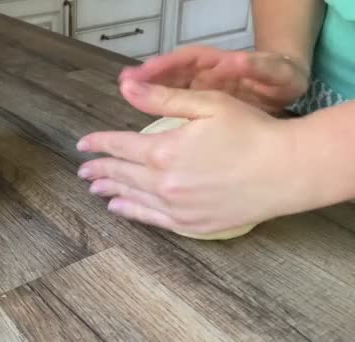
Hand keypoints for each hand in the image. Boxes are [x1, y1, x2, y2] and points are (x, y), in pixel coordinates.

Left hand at [77, 80, 301, 233]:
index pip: (119, 146)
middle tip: (83, 171)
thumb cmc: (250, 132)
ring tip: (94, 188)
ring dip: (110, 190)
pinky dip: (131, 212)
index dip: (98, 144)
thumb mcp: (207, 104)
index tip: (82, 145)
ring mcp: (176, 207)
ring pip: (132, 197)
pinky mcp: (191, 225)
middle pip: (122, 174)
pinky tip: (118, 208)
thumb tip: (126, 88)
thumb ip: (162, 100)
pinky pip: (152, 219)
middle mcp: (163, 183)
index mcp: (163, 151)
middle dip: (99, 170)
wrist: (286, 171)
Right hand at [119, 45, 309, 113]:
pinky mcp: (200, 108)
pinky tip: (144, 122)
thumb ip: (257, 67)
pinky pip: (175, 106)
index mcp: (217, 63)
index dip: (164, 65)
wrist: (286, 91)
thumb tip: (237, 61)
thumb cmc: (280, 79)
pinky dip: (160, 111)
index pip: (185, 60)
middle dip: (147, 77)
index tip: (144, 71)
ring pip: (168, 88)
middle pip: (170, 72)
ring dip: (147, 91)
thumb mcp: (274, 73)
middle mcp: (202, 73)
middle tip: (124, 82)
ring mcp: (199, 90)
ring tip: (125, 94)